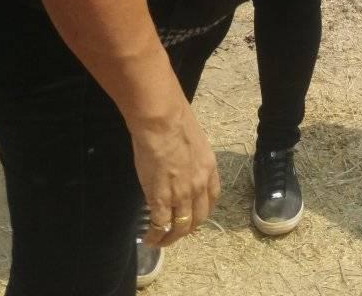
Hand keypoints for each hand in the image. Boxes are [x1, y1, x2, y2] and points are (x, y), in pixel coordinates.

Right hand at [131, 95, 220, 247]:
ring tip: (160, 241)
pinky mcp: (162, 199)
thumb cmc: (175, 121)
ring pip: (181, 227)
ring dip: (170, 238)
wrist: (163, 122)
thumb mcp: (193, 142)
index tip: (195, 216)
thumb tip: (180, 166)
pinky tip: (148, 239)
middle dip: (188, 229)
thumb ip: (190, 159)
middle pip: (198, 218)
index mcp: (209, 168)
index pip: (212, 198)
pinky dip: (155, 236)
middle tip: (176, 232)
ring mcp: (182, 194)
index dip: (203, 211)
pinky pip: (161, 225)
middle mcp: (199, 185)